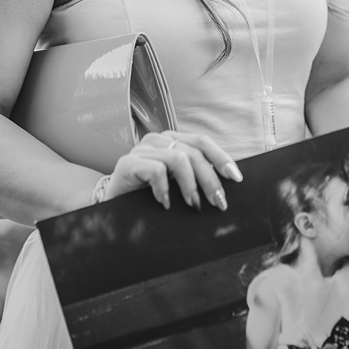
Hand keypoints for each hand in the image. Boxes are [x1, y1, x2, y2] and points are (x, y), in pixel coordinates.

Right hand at [105, 131, 242, 209]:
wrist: (112, 208)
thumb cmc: (148, 196)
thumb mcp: (175, 183)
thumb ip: (194, 175)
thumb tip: (227, 183)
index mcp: (171, 140)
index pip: (201, 141)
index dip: (221, 157)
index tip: (236, 178)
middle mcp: (156, 140)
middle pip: (193, 152)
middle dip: (210, 179)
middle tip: (219, 202)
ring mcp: (141, 150)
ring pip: (178, 159)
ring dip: (191, 186)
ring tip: (193, 205)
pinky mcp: (127, 164)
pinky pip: (156, 170)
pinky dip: (166, 189)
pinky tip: (166, 203)